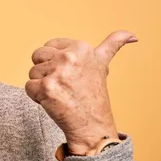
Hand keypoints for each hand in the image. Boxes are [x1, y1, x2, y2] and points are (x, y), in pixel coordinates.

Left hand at [25, 30, 137, 154]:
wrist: (92, 125)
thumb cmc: (94, 94)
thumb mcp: (102, 64)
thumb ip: (113, 44)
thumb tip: (132, 34)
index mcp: (81, 47)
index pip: (48, 46)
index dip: (54, 61)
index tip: (69, 74)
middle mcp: (69, 57)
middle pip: (37, 56)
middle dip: (46, 71)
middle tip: (64, 85)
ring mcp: (57, 73)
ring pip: (32, 72)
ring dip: (42, 85)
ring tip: (61, 93)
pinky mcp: (46, 88)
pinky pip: (28, 87)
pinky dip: (36, 97)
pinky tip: (53, 102)